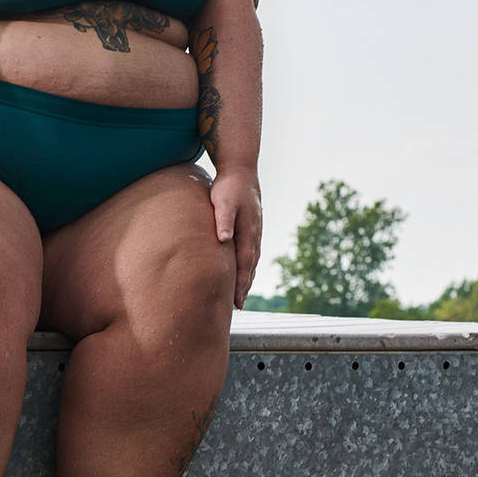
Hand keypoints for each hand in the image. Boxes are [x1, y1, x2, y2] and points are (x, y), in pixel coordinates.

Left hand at [209, 168, 262, 309]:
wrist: (241, 171)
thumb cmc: (229, 187)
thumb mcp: (224, 201)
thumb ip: (223, 220)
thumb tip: (224, 240)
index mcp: (248, 232)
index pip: (245, 264)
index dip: (241, 283)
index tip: (237, 300)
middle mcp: (254, 235)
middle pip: (250, 267)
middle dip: (245, 286)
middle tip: (238, 305)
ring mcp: (254, 232)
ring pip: (251, 261)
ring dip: (247, 278)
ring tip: (240, 295)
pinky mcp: (250, 228)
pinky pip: (249, 252)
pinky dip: (247, 266)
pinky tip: (242, 272)